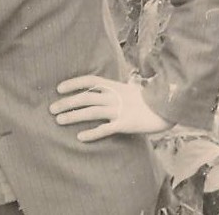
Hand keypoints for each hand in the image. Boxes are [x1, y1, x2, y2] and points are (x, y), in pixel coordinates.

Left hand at [49, 75, 173, 142]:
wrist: (166, 107)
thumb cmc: (147, 99)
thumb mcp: (128, 89)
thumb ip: (113, 90)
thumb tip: (99, 90)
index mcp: (114, 86)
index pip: (88, 81)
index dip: (73, 84)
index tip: (58, 88)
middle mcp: (114, 97)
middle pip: (85, 98)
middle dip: (67, 103)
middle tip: (52, 109)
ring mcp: (118, 110)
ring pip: (91, 112)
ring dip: (73, 116)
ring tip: (59, 121)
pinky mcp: (124, 124)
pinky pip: (105, 129)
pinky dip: (92, 133)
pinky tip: (80, 137)